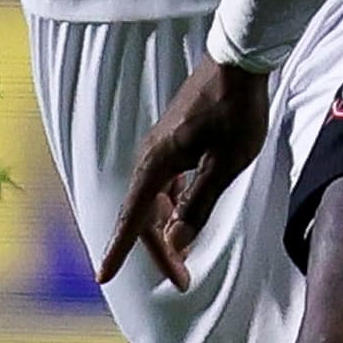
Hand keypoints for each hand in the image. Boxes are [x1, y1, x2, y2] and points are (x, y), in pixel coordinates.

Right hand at [97, 54, 276, 291]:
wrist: (238, 63)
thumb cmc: (235, 111)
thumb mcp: (225, 164)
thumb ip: (200, 203)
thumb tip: (177, 241)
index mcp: (158, 164)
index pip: (133, 217)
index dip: (119, 249)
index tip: (103, 277)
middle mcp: (152, 157)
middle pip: (146, 215)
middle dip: (160, 250)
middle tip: (182, 279)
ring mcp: (163, 149)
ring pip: (156, 201)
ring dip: (167, 230)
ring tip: (185, 260)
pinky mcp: (175, 142)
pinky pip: (166, 185)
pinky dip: (173, 208)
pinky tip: (186, 218)